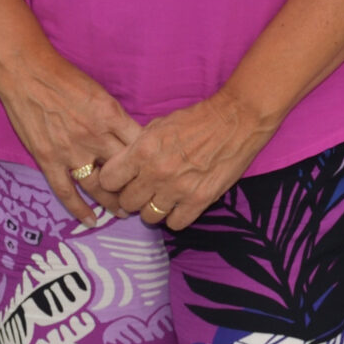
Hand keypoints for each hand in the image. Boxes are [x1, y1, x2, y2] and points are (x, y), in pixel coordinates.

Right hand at [0, 50, 143, 227]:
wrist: (28, 74)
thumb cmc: (65, 78)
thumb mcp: (101, 93)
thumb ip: (115, 117)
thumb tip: (133, 136)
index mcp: (111, 116)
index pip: (140, 146)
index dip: (150, 162)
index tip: (157, 172)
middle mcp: (95, 137)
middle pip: (124, 171)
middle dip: (136, 187)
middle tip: (145, 199)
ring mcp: (71, 151)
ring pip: (99, 186)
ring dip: (113, 202)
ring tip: (124, 212)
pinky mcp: (49, 160)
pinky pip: (67, 192)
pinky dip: (79, 209)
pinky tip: (91, 221)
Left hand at [93, 90, 275, 233]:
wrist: (235, 120)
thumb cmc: (196, 119)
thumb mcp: (158, 126)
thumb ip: (137, 148)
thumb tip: (123, 167)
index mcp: (142, 150)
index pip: (108, 180)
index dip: (114, 181)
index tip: (122, 180)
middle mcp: (156, 172)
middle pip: (127, 202)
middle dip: (134, 196)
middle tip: (145, 189)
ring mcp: (178, 189)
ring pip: (149, 217)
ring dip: (154, 208)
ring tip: (165, 197)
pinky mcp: (199, 200)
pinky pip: (175, 224)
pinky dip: (177, 216)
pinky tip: (182, 203)